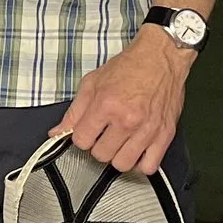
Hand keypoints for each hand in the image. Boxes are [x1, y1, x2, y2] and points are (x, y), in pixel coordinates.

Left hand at [54, 31, 192, 172]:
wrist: (161, 57)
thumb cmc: (128, 67)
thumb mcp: (92, 82)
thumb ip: (74, 111)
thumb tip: (57, 132)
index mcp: (106, 105)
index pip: (82, 141)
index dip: (82, 137)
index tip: (88, 131)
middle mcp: (127, 120)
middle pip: (101, 155)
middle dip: (98, 146)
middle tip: (104, 134)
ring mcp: (147, 130)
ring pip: (123, 164)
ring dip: (117, 156)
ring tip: (120, 142)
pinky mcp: (165, 135)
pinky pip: (149, 166)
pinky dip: (141, 163)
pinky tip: (137, 151)